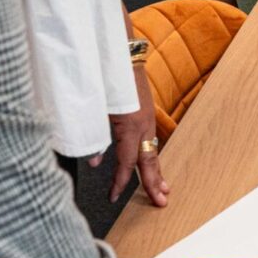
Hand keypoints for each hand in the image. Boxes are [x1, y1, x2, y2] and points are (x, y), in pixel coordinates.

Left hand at [88, 66, 168, 204]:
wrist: (122, 55)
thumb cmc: (107, 81)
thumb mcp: (95, 112)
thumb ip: (93, 139)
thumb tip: (94, 162)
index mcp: (130, 127)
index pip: (125, 163)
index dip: (120, 182)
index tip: (114, 197)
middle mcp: (144, 125)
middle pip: (149, 161)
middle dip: (155, 184)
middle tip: (161, 202)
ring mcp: (148, 119)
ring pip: (153, 151)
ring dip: (157, 171)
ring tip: (163, 188)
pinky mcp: (147, 114)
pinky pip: (151, 140)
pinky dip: (152, 156)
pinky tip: (152, 163)